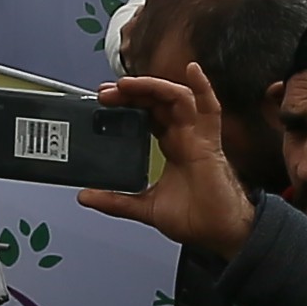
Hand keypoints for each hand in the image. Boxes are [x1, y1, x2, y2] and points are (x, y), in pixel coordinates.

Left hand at [84, 70, 253, 254]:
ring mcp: (198, 137)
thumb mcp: (145, 208)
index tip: (105, 100)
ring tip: (128, 85)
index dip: (128, 103)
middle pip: (158, 102)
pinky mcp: (210, 143)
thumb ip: (116, 201)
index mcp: (172, 147)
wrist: (221, 234)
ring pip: (177, 98)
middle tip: (107, 93)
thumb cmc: (196, 218)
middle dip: (132, 92)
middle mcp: (185, 137)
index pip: (148, 115)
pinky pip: (210, 109)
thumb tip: (85, 196)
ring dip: (152, 87)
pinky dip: (203, 88)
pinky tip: (193, 71)